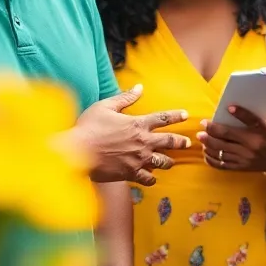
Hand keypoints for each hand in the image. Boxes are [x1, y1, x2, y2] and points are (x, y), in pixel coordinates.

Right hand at [72, 85, 191, 185]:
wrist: (77, 153)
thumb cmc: (89, 127)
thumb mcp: (106, 106)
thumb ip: (125, 97)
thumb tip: (140, 87)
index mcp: (137, 124)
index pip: (163, 118)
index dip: (176, 116)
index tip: (186, 115)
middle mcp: (142, 142)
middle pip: (169, 141)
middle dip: (181, 142)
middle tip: (188, 143)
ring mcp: (138, 159)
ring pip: (163, 162)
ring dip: (169, 161)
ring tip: (172, 162)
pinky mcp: (131, 173)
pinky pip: (148, 178)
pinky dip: (152, 178)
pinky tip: (152, 177)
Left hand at [198, 104, 265, 172]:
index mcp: (264, 131)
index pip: (252, 121)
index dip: (240, 113)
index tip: (228, 107)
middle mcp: (253, 145)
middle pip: (228, 136)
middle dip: (213, 129)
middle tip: (203, 124)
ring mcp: (246, 157)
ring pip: (222, 150)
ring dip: (209, 143)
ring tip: (201, 136)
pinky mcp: (241, 166)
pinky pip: (223, 164)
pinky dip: (212, 159)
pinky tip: (206, 152)